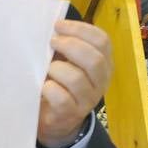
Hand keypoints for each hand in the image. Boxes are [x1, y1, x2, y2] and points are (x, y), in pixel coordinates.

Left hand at [37, 20, 111, 147]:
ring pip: (77, 79)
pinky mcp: (70, 114)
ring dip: (57, 69)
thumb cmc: (61, 85)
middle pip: (94, 59)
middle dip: (70, 45)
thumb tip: (53, 26)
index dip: (81, 29)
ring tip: (47, 69)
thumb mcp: (69, 64)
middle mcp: (101, 81)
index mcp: (104, 64)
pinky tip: (44, 86)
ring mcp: (87, 99)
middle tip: (52, 42)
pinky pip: (62, 98)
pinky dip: (50, 88)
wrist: (57, 121)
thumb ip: (66, 48)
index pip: (102, 41)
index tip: (58, 25)